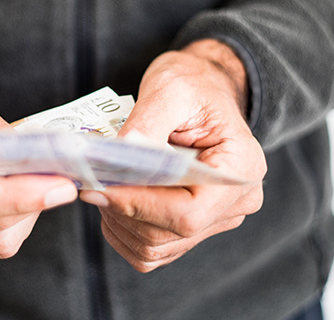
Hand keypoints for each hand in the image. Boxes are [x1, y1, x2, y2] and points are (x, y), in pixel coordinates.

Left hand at [80, 39, 265, 271]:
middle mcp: (235, 203)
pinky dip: (122, 230)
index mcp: (241, 169)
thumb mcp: (170, 89)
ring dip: (118, 220)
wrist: (203, 88)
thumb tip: (116, 158)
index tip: (100, 186)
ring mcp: (214, 220)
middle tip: (92, 178)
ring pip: (154, 247)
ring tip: (104, 182)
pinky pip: (150, 249)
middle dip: (121, 209)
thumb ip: (145, 126)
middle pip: (168, 233)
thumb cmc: (194, 84)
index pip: (189, 212)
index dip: (140, 205)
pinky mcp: (191, 229)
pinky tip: (114, 198)